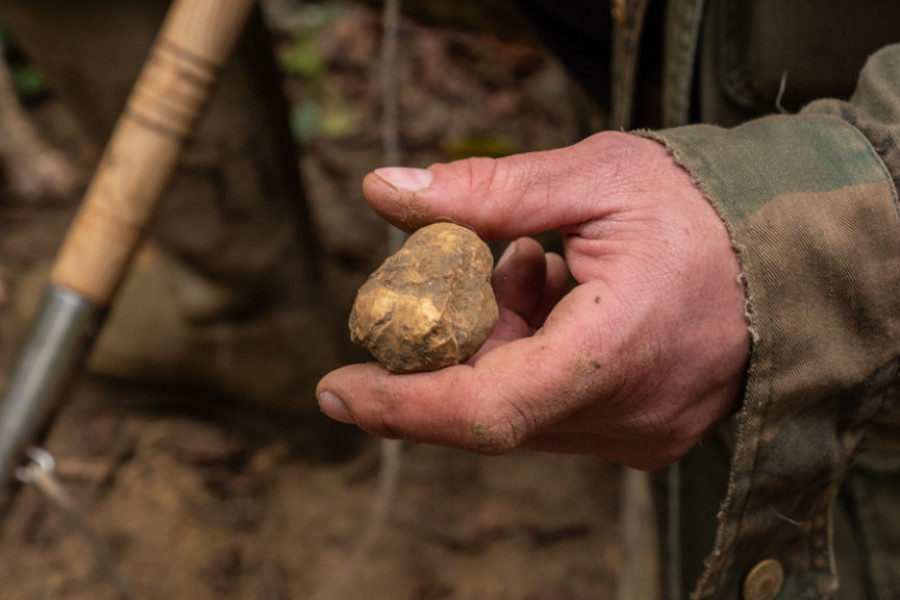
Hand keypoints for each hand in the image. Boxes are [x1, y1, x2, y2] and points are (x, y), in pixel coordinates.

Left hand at [317, 132, 749, 469]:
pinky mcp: (644, 435)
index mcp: (616, 351)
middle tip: (457, 275)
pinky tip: (556, 294)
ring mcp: (639, 433)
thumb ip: (484, 193)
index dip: (402, 406)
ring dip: (499, 341)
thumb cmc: (701, 209)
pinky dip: (532, 356)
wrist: (792, 252)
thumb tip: (382, 190)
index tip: (337, 389)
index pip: (486, 408)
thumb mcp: (592, 178)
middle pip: (493, 403)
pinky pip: (555, 409)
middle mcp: (627, 413)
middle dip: (453, 344)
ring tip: (533, 268)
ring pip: (520, 407)